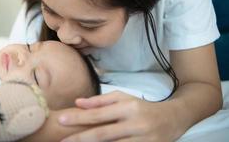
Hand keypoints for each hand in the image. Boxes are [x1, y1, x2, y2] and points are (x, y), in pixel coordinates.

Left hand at [58, 91, 177, 141]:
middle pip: (103, 133)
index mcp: (128, 107)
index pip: (99, 114)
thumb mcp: (124, 98)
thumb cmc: (142, 107)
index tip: (61, 119)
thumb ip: (100, 100)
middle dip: (80, 138)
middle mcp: (135, 124)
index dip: (79, 118)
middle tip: (61, 141)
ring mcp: (142, 140)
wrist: (173, 119)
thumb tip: (78, 102)